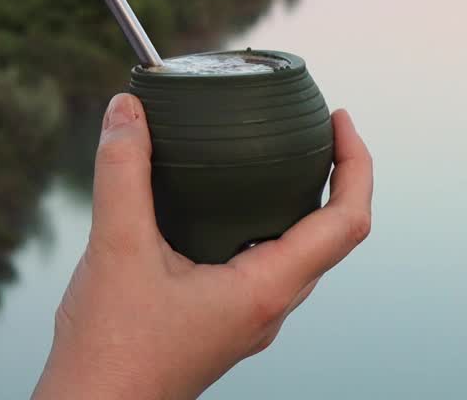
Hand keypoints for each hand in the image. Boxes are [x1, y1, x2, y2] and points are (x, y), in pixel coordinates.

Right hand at [33, 94, 372, 399]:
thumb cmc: (111, 355)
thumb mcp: (115, 249)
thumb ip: (123, 174)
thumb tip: (126, 111)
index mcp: (265, 291)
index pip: (347, 223)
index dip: (355, 164)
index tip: (338, 120)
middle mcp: (268, 307)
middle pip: (332, 236)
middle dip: (334, 176)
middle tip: (315, 129)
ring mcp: (247, 319)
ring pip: (296, 253)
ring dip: (301, 203)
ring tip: (279, 157)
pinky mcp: (221, 322)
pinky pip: (261, 265)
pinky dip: (261, 224)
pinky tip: (222, 205)